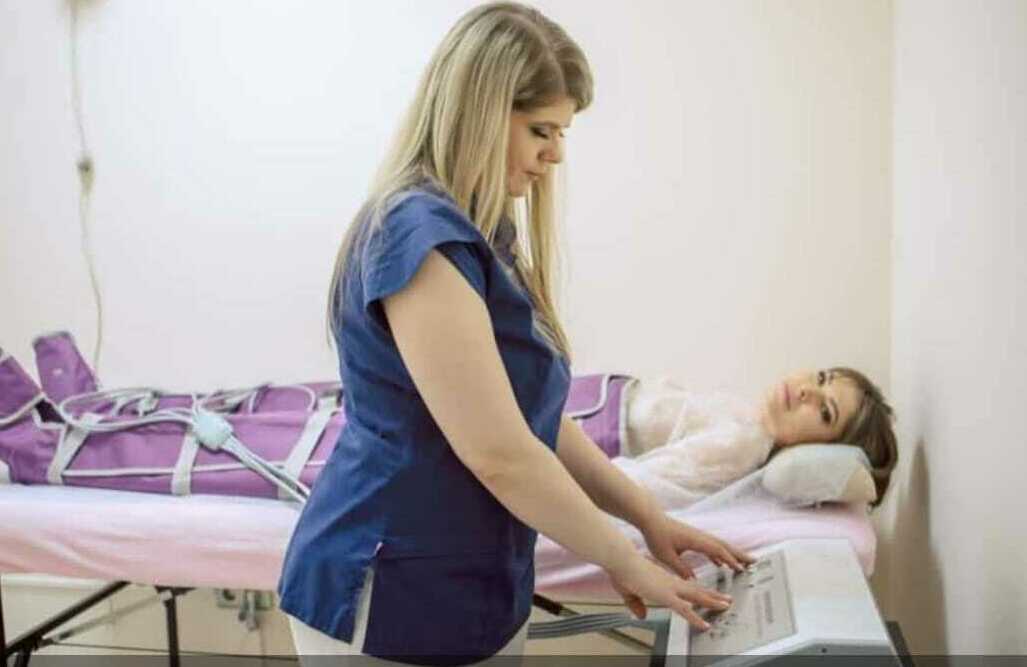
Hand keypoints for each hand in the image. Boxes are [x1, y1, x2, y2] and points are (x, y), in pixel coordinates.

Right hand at [606, 551, 730, 628]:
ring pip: (696, 596)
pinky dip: (695, 618)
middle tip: (726, 599)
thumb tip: (641, 615)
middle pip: (696, 590)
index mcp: (663, 579)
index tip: (707, 594)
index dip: (697, 591)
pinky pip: (684, 610)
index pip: (685, 586)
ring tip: (726, 606)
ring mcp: (670, 588)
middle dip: (712, 595)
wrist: (621, 560)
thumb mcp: (628, 591)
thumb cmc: (622, 571)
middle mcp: (670, 582)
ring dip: (712, 602)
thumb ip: (636, 604)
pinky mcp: (666, 595)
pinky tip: (704, 625)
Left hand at [639, 512, 756, 579]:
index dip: (730, 560)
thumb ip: (680, 569)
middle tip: (755, 562)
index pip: (718, 550)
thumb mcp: (666, 556)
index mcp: (696, 540)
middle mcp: (700, 537)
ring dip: (732, 554)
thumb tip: (693, 581)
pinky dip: (719, 555)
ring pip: (720, 545)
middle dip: (740, 555)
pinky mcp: (693, 538)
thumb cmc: (657, 535)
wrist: (650, 519)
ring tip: (744, 564)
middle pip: (725, 546)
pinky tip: (720, 564)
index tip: (741, 569)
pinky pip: (711, 547)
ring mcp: (698, 536)